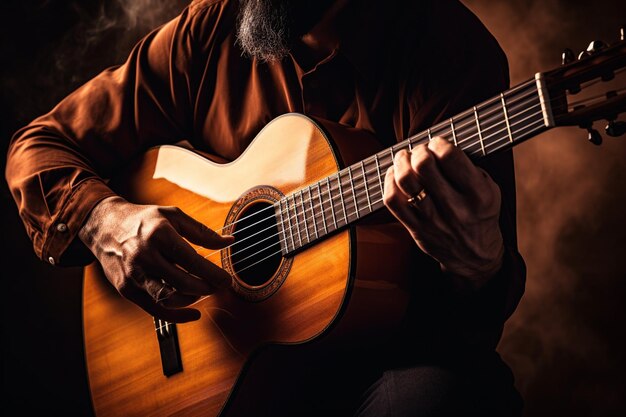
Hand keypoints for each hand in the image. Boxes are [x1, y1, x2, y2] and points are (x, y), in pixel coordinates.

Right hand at [79, 196, 233, 321]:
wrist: (104, 226)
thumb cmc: (143, 220)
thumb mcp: (174, 216)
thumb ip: (202, 232)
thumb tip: (229, 242)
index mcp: (159, 235)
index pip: (192, 261)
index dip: (213, 274)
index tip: (227, 279)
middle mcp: (145, 256)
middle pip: (183, 283)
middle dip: (206, 288)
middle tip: (218, 287)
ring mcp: (134, 275)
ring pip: (169, 299)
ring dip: (192, 299)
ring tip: (202, 291)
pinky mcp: (127, 289)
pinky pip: (155, 309)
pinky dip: (177, 316)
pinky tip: (193, 313)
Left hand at [383, 137, 503, 288]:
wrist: (474, 256)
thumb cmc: (479, 213)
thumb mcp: (488, 188)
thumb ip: (468, 166)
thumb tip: (436, 143)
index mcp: (479, 194)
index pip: (450, 156)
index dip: (438, 142)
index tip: (437, 143)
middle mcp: (456, 208)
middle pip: (423, 165)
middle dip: (418, 150)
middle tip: (419, 151)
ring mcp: (433, 220)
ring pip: (405, 181)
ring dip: (401, 162)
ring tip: (405, 159)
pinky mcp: (415, 229)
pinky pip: (392, 200)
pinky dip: (389, 181)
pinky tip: (395, 175)